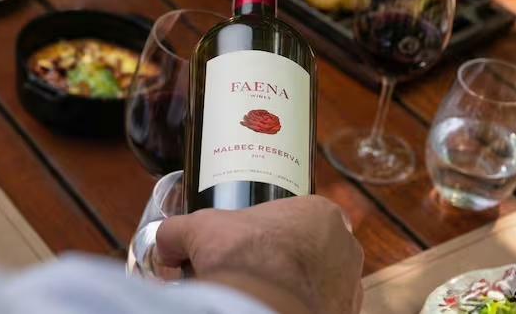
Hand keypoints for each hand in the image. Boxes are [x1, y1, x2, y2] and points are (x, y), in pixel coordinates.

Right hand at [155, 196, 363, 313]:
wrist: (260, 309)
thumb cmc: (242, 257)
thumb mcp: (200, 230)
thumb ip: (179, 230)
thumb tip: (165, 245)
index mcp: (319, 212)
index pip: (296, 214)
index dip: (270, 228)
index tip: (250, 242)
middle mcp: (345, 244)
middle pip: (309, 247)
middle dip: (284, 257)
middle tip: (253, 269)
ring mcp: (350, 283)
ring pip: (318, 279)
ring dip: (296, 284)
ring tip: (262, 292)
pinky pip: (322, 307)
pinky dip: (301, 307)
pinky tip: (275, 306)